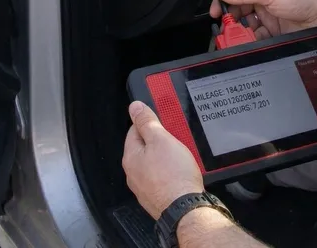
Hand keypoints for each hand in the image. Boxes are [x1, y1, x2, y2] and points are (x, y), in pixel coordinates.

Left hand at [122, 101, 203, 219]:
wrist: (186, 209)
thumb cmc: (173, 177)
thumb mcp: (161, 140)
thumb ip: (147, 122)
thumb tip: (135, 107)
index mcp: (131, 157)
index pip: (134, 130)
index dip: (149, 122)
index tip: (161, 119)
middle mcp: (134, 173)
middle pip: (145, 147)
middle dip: (161, 140)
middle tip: (175, 137)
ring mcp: (145, 187)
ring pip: (155, 163)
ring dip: (167, 157)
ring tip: (182, 154)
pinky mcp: (158, 197)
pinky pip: (163, 177)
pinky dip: (171, 172)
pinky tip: (182, 171)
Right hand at [209, 0, 316, 38]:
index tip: (215, 11)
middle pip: (239, 7)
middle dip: (231, 17)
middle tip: (225, 27)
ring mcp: (269, 12)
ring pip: (247, 22)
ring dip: (241, 29)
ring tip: (236, 36)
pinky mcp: (275, 28)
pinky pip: (258, 34)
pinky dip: (252, 38)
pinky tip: (250, 41)